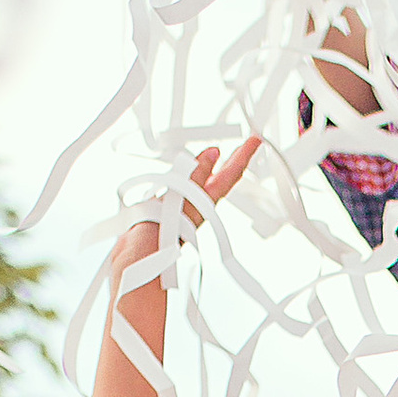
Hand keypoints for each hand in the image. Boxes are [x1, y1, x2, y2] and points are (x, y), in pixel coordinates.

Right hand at [109, 141, 261, 283]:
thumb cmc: (163, 232)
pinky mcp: (170, 211)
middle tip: (248, 144)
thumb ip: (197, 173)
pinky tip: (186, 175)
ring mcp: (186, 207)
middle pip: (223, 177)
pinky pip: (184, 188)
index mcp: (207, 199)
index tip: (256, 140)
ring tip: (220, 155)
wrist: (141, 256)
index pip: (231, 173)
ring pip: (205, 183)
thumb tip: (214, 153)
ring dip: (213, 168)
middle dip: (235, 159)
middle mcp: (200, 203)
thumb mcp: (184, 195)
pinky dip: (188, 178)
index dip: (244, 155)